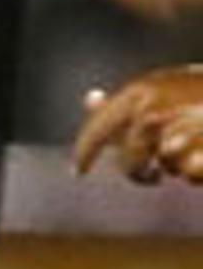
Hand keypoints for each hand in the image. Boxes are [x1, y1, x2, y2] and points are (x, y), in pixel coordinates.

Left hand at [72, 66, 202, 185]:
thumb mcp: (166, 90)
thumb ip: (129, 102)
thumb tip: (90, 99)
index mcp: (141, 92)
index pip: (99, 129)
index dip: (85, 152)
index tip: (78, 173)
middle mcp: (154, 112)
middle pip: (128, 160)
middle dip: (138, 171)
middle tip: (152, 178)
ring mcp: (181, 132)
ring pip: (167, 166)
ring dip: (181, 165)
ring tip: (200, 147)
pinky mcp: (199, 156)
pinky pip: (192, 173)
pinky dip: (200, 170)